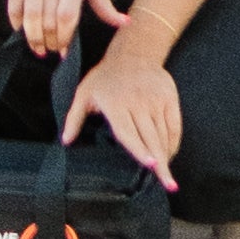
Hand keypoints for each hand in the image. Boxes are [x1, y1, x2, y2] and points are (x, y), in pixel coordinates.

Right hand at [7, 0, 110, 57]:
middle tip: (53, 50)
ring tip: (38, 49)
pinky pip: (13, 8)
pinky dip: (16, 23)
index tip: (65, 52)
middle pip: (48, 22)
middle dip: (50, 43)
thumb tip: (124, 23)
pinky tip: (22, 31)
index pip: (67, 17)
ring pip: (30, 17)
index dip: (65, 38)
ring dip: (33, 38)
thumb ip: (104, 4)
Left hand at [62, 39, 186, 179]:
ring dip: (166, 156)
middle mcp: (137, 102)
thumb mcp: (84, 93)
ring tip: (167, 177)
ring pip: (163, 133)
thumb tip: (65, 141)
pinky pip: (174, 124)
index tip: (151, 164)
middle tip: (168, 186)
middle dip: (160, 163)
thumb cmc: (105, 77)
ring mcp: (155, 99)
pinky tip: (170, 154)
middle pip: (151, 138)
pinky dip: (173, 141)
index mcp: (115, 104)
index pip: (128, 132)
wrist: (133, 53)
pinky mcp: (169, 96)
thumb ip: (74, 118)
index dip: (140, 149)